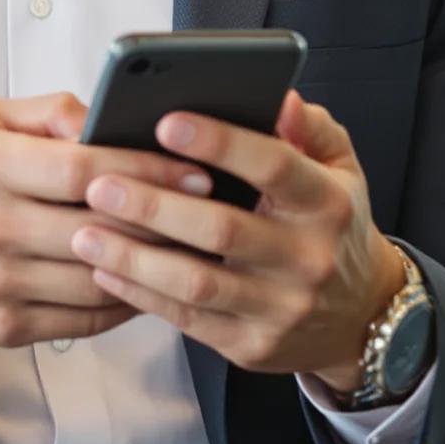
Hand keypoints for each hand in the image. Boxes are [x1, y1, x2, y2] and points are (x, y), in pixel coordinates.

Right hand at [0, 91, 216, 358]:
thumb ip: (49, 113)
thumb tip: (108, 114)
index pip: (87, 169)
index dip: (150, 169)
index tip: (197, 167)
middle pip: (104, 227)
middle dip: (168, 218)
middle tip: (215, 208)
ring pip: (101, 279)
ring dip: (154, 265)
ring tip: (192, 248)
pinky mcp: (4, 326)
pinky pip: (84, 321)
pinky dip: (123, 303)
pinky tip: (146, 281)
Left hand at [67, 90, 406, 391]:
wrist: (361, 315)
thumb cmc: (333, 225)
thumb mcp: (340, 167)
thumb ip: (308, 126)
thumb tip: (280, 97)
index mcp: (327, 203)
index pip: (274, 166)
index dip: (220, 142)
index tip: (164, 121)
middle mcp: (307, 258)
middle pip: (222, 229)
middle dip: (154, 205)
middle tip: (97, 183)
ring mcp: (280, 307)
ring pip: (197, 283)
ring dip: (134, 257)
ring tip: (83, 232)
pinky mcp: (252, 346)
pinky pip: (188, 320)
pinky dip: (141, 294)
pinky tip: (104, 269)